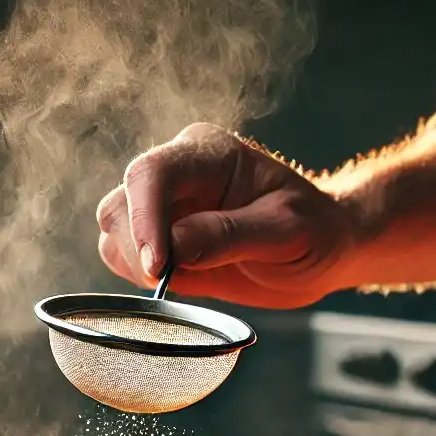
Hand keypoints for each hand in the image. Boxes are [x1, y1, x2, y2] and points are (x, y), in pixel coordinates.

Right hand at [95, 122, 358, 308]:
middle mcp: (177, 172)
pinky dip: (136, 276)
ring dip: (135, 263)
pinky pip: (120, 255)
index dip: (144, 218)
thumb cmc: (315, 233)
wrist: (322, 250)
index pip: (152, 173)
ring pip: (113, 229)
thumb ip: (229, 234)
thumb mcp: (288, 232)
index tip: (157, 266)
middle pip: (121, 203)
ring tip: (189, 278)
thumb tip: (172, 247)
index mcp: (209, 153)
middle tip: (174, 282)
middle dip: (139, 249)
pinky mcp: (157, 238)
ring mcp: (162, 205)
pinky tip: (180, 282)